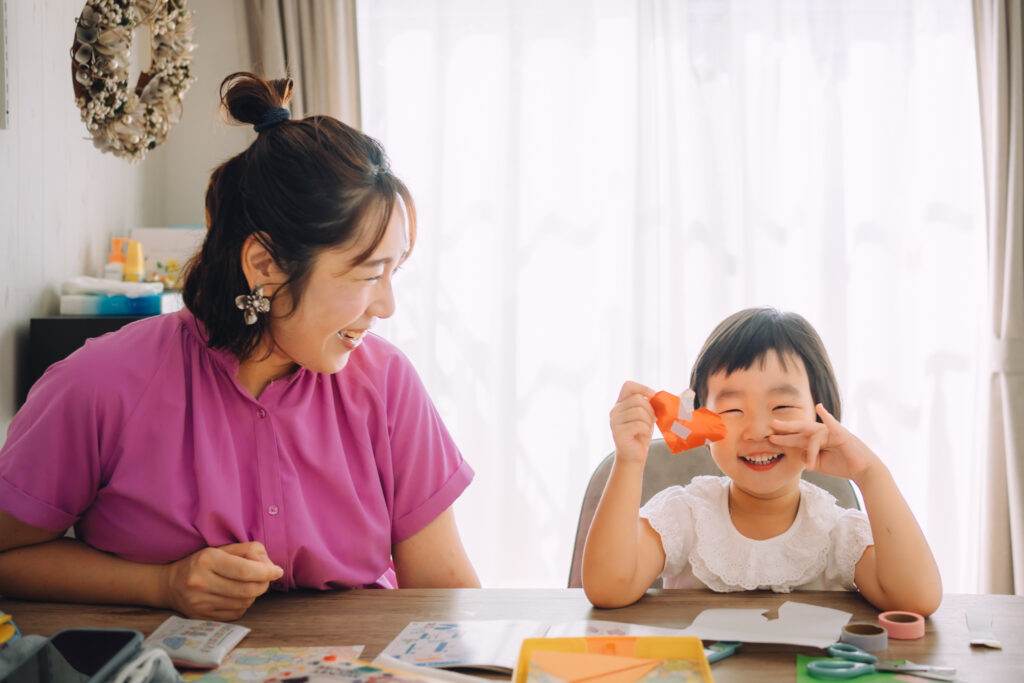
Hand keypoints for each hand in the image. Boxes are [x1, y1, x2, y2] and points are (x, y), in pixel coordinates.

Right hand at [160, 541, 283, 620]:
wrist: (170, 584)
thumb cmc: (202, 562)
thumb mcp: (222, 548)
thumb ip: (248, 550)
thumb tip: (269, 565)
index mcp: (207, 560)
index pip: (244, 570)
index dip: (266, 572)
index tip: (277, 571)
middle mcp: (201, 582)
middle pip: (246, 589)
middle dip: (263, 584)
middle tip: (266, 579)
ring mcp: (199, 602)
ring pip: (243, 603)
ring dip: (253, 595)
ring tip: (250, 585)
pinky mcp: (200, 617)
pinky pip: (234, 614)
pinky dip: (243, 605)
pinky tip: (238, 596)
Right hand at [609, 381, 655, 464]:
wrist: (634, 455)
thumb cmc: (641, 433)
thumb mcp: (649, 415)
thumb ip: (656, 403)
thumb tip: (686, 392)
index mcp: (620, 403)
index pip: (628, 386)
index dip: (643, 388)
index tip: (653, 397)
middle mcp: (615, 410)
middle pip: (637, 399)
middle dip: (650, 409)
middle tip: (652, 420)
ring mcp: (614, 421)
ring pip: (639, 411)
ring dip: (648, 421)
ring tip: (646, 428)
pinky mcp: (618, 433)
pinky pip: (639, 424)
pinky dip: (646, 430)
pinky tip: (643, 435)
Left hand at [768, 404, 879, 480]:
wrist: (861, 470)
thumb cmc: (841, 465)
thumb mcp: (818, 463)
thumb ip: (807, 456)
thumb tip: (799, 453)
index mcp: (815, 440)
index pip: (796, 436)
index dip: (783, 437)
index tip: (768, 437)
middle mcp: (821, 433)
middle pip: (800, 428)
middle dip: (785, 427)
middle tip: (770, 424)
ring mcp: (831, 432)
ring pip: (810, 434)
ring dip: (795, 439)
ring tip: (779, 441)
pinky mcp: (841, 434)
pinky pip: (833, 425)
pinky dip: (827, 416)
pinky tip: (820, 408)